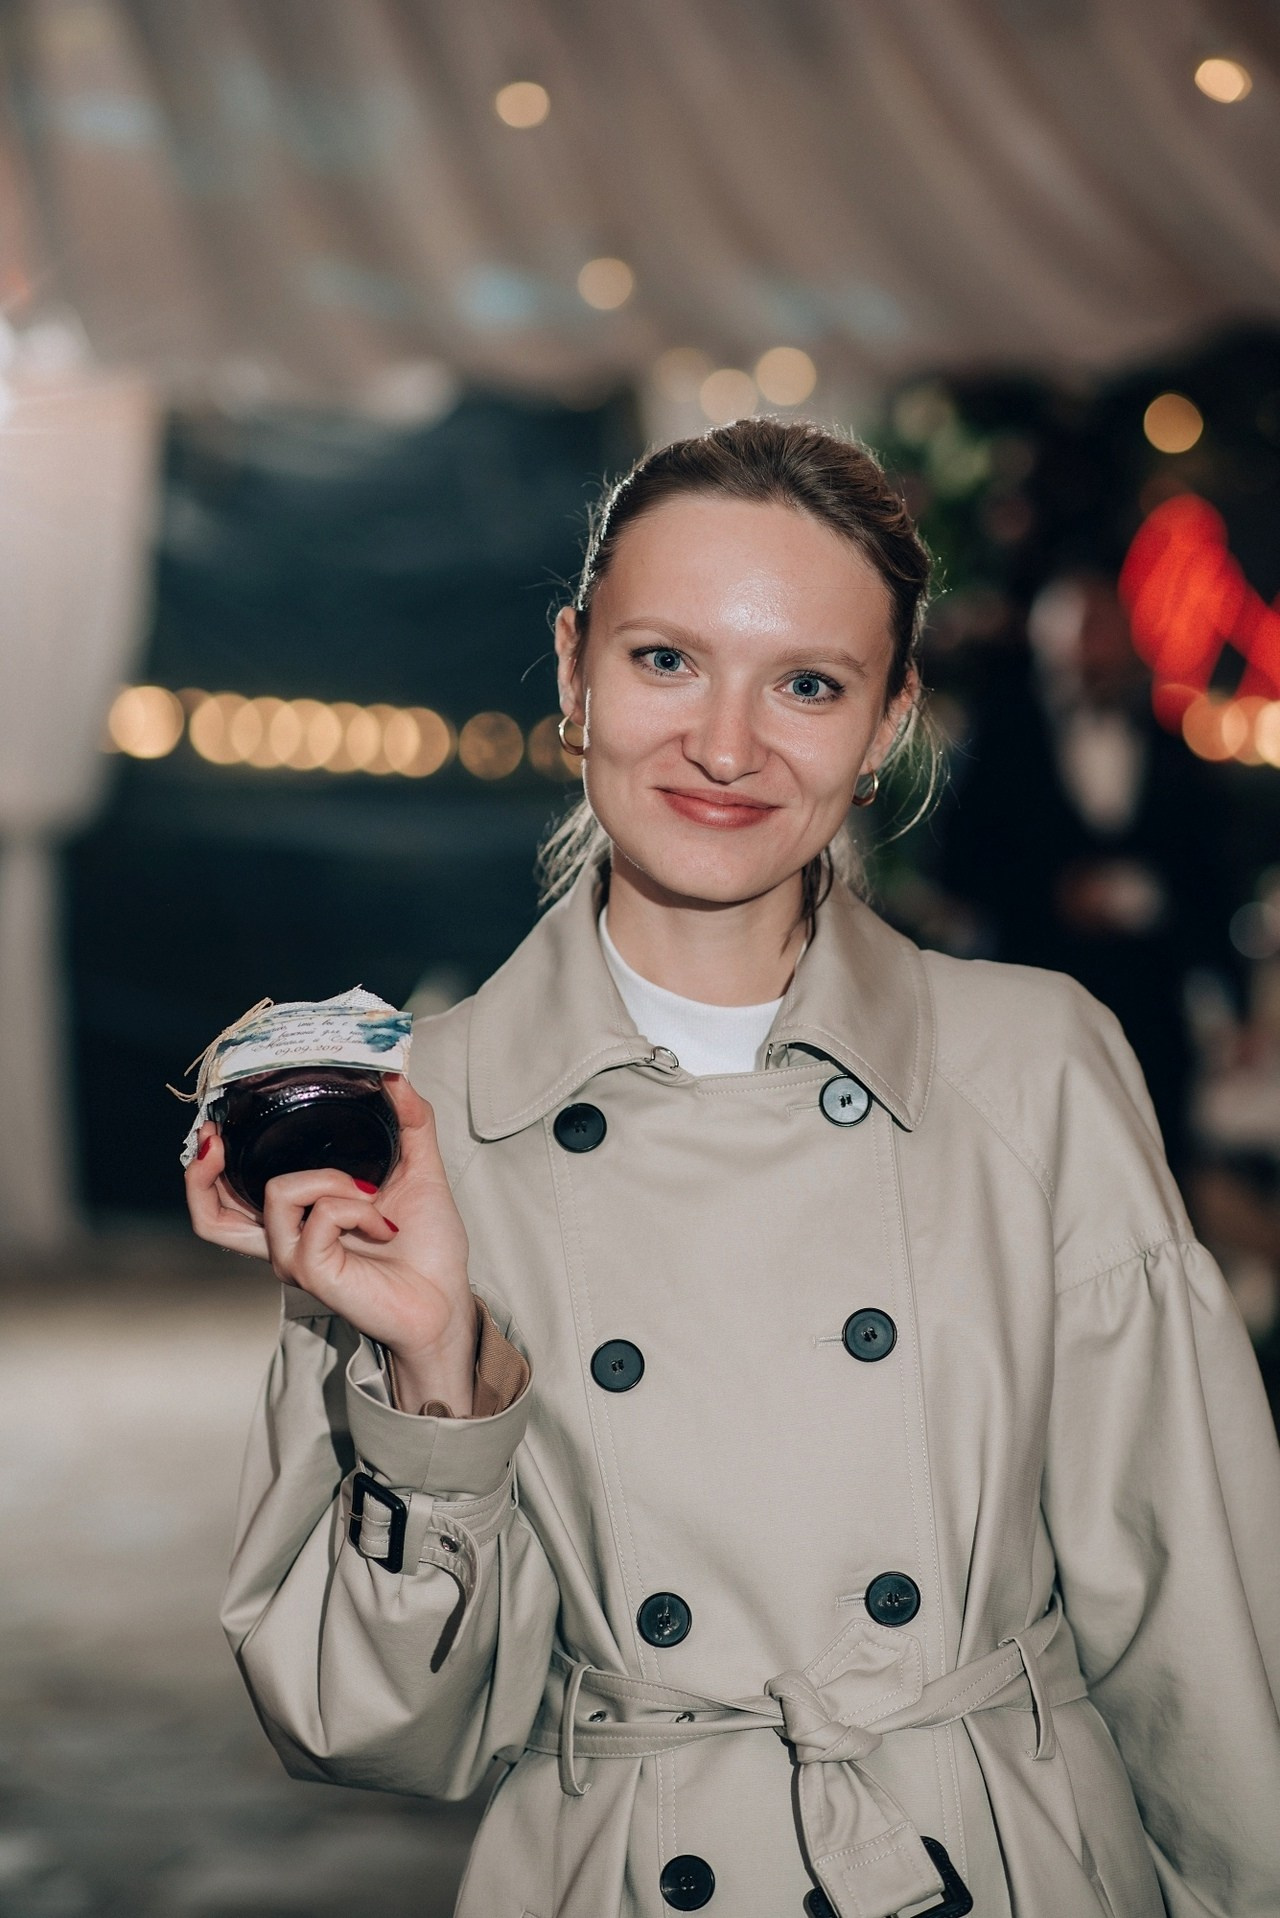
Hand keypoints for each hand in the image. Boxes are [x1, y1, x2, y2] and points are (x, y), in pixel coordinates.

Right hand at [185, 1072, 477, 1411]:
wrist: (446, 1301)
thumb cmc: (426, 1248)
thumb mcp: (418, 1170)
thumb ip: (410, 1122)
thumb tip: (397, 1077)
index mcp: (299, 1219)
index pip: (226, 1200)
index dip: (206, 1167)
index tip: (215, 1126)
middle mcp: (287, 1240)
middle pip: (211, 1215)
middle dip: (203, 1172)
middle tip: (219, 1138)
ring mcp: (295, 1258)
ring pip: (278, 1192)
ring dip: (330, 1179)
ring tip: (369, 1194)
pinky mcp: (312, 1271)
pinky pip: (321, 1215)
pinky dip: (357, 1207)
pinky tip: (383, 1224)